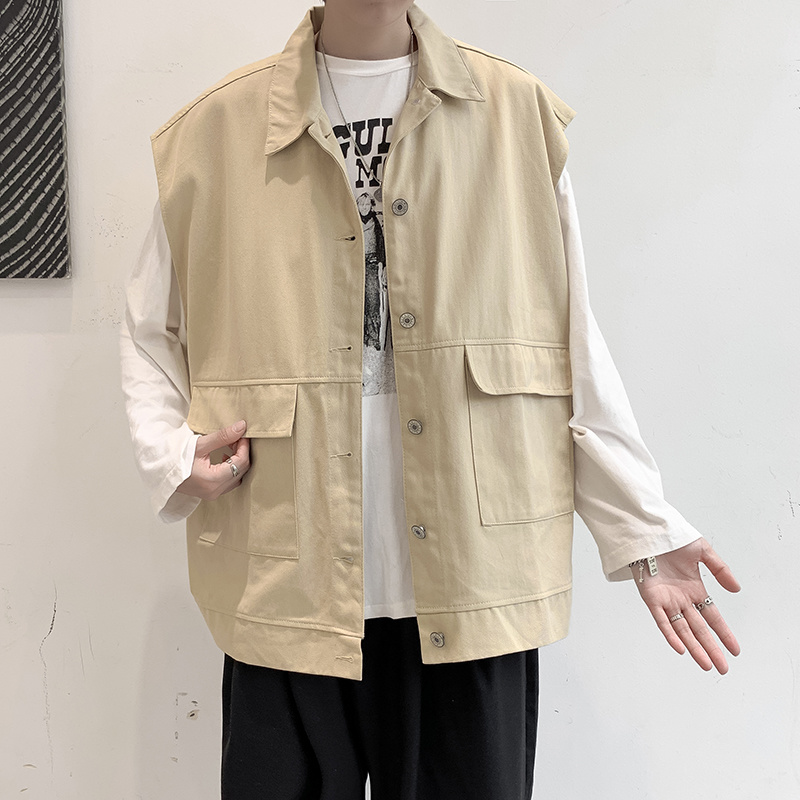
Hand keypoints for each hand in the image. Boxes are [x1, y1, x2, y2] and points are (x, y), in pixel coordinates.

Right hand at [176, 420, 250, 499]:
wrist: (160, 469)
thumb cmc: (176, 457)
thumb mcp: (199, 444)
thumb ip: (222, 436)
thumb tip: (241, 427)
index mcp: (212, 480)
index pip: (240, 462)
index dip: (244, 446)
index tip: (242, 433)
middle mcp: (214, 491)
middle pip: (241, 471)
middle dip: (242, 453)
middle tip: (238, 438)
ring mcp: (212, 494)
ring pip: (237, 477)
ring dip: (238, 461)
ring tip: (231, 446)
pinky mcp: (209, 493)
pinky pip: (229, 482)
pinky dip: (232, 469)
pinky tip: (224, 457)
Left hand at [631, 537, 740, 673]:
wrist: (648, 531)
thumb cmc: (671, 539)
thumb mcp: (703, 551)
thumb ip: (720, 569)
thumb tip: (737, 589)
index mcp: (694, 590)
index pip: (712, 617)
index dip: (724, 633)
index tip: (735, 650)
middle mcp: (681, 599)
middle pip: (699, 629)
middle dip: (711, 649)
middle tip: (723, 668)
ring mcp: (666, 600)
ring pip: (682, 629)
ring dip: (693, 647)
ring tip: (706, 664)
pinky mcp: (651, 598)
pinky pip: (661, 620)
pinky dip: (670, 634)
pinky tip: (680, 648)